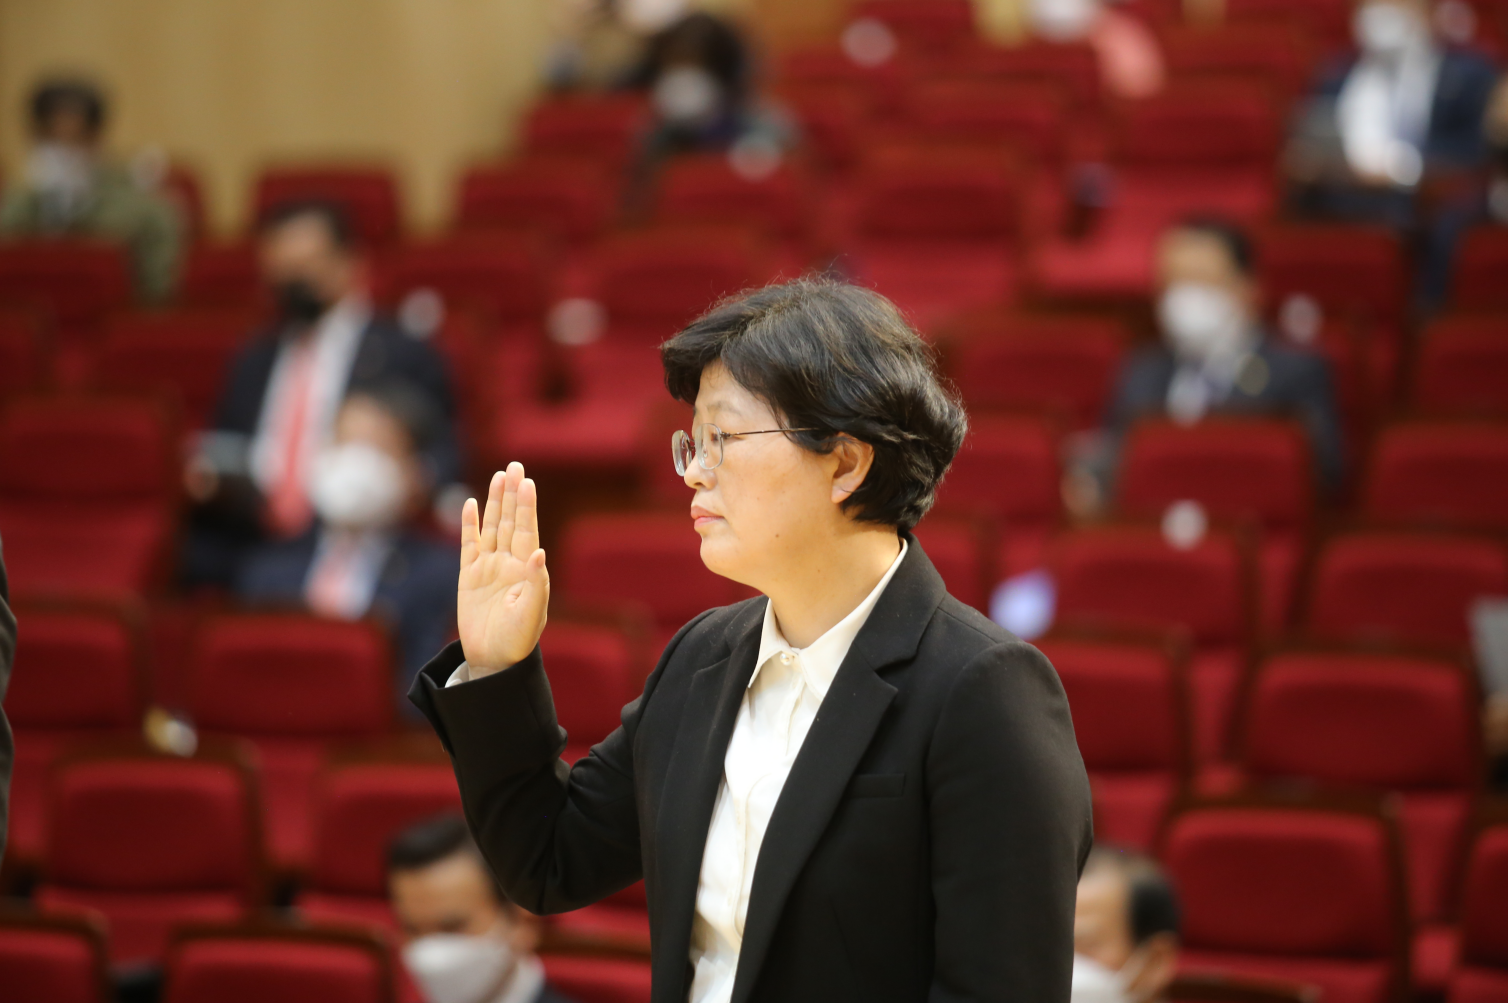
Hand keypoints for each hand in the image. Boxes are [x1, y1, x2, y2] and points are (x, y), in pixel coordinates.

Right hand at [456, 462, 549, 676]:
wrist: (494, 659)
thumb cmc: (518, 640)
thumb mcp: (531, 613)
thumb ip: (535, 583)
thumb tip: (539, 552)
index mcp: (527, 569)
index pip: (527, 530)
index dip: (527, 506)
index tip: (527, 482)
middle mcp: (509, 562)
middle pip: (511, 521)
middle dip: (512, 494)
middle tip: (515, 466)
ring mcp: (488, 567)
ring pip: (491, 527)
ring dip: (495, 502)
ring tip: (499, 476)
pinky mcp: (469, 576)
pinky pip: (469, 544)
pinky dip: (470, 525)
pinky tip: (471, 504)